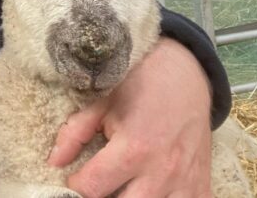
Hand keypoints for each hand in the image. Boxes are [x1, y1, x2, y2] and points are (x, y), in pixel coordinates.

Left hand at [47, 37, 212, 197]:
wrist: (184, 71)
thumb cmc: (140, 83)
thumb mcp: (102, 102)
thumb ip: (75, 133)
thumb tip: (54, 161)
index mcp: (133, 149)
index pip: (93, 188)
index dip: (76, 186)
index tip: (74, 179)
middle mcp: (161, 172)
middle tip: (99, 185)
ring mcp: (185, 182)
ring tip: (123, 186)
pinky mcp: (202, 184)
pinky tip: (152, 190)